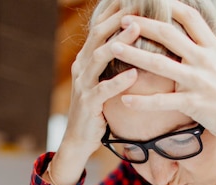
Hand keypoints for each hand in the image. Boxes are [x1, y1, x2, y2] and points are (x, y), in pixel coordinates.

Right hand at [49, 2, 139, 184]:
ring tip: (137, 29)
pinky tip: (134, 75)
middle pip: (98, 35)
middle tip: (136, 4)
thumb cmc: (95, 110)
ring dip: (119, 42)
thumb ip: (110, 64)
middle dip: (117, 18)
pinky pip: (104, 90)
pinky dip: (119, 81)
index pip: (99, 28)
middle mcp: (81, 67)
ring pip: (99, 57)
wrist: (78, 140)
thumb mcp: (101, 82)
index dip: (113, 12)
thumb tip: (129, 45)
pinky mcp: (89, 103)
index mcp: (85, 60)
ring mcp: (83, 84)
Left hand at [110, 0, 215, 172]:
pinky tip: (125, 100)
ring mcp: (198, 81)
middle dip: (143, 24)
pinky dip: (142, 101)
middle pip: (168, 34)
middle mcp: (205, 60)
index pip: (190, 19)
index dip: (170, 7)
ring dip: (133, 54)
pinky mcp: (193, 104)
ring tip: (113, 47)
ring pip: (159, 63)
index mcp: (214, 49)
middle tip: (122, 19)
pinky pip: (162, 102)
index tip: (153, 1)